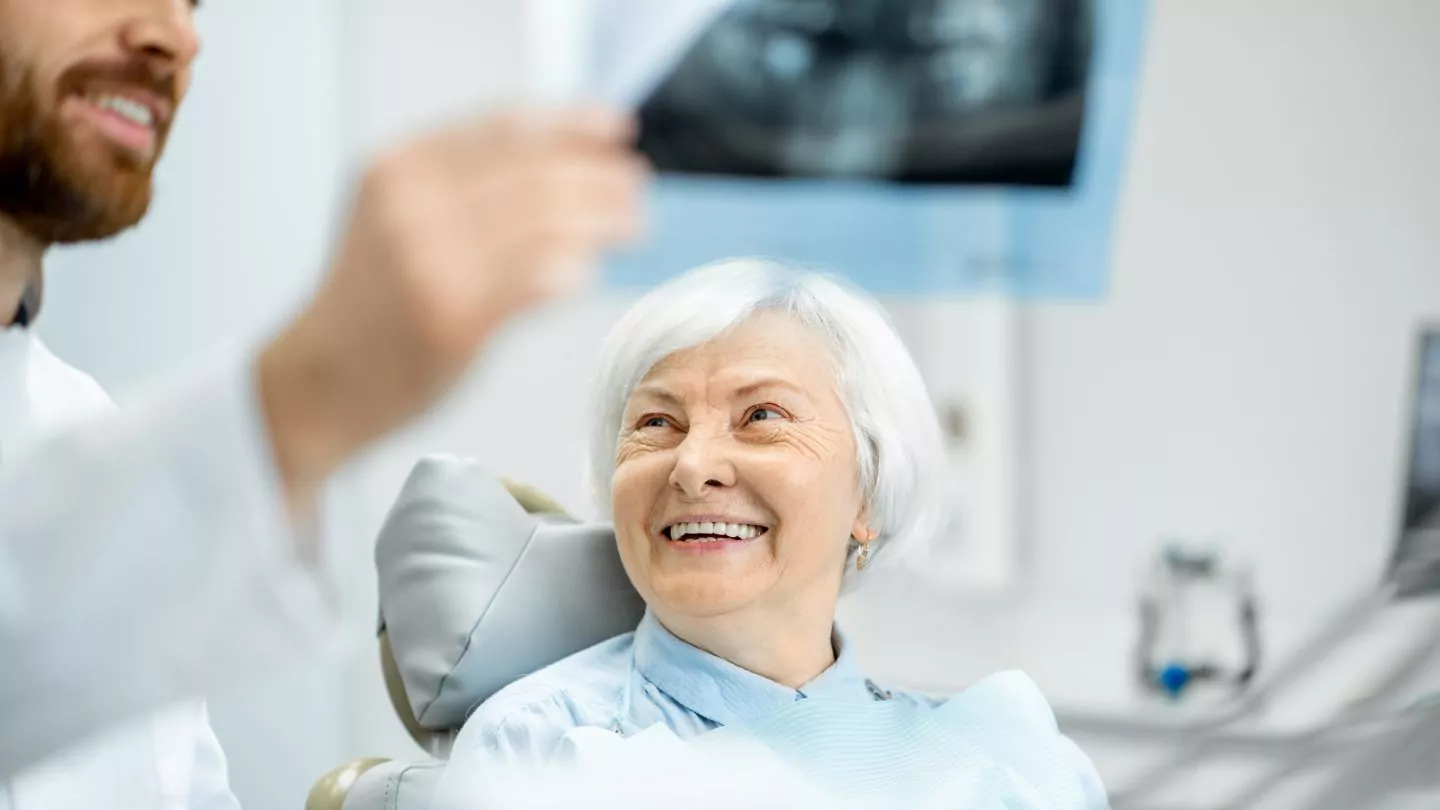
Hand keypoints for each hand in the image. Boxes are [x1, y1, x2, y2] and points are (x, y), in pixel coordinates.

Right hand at [258, 108, 646, 520]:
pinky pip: (536, 280)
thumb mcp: (397, 215)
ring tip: (632, 225)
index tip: (616, 130)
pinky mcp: (452, 319)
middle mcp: (411, 206)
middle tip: (636, 188)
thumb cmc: (371, 301)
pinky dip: (572, 268)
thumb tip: (566, 161)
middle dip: (600, 176)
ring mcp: (431, 263)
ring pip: (545, 223)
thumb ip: (463, 184)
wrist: (318, 380)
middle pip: (536, 173)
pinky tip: (587, 269)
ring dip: (602, 220)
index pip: (506, 128)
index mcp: (399, 167)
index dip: (573, 125)